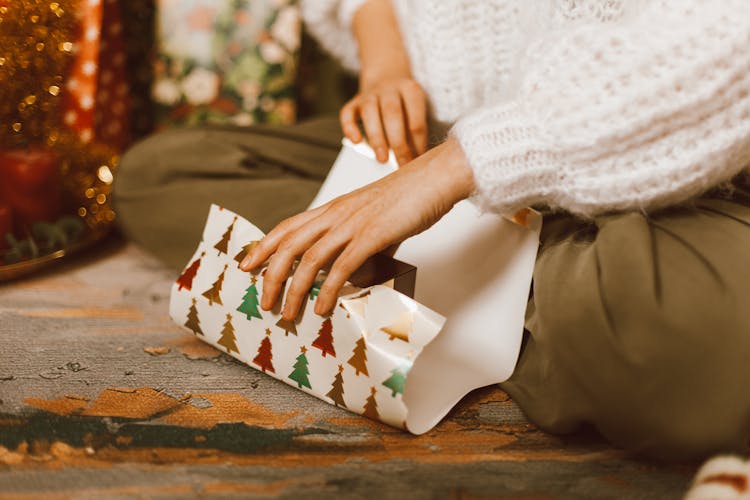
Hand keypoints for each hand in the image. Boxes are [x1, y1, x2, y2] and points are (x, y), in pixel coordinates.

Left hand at [240, 139, 474, 320]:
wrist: (433, 178)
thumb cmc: (407, 197)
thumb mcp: (371, 218)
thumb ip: (357, 243)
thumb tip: (354, 272)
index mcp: (332, 208)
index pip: (287, 227)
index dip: (263, 246)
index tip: (246, 265)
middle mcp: (335, 214)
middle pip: (289, 245)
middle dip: (270, 276)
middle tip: (264, 302)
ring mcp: (352, 224)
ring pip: (309, 259)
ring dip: (294, 290)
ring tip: (289, 313)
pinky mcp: (372, 235)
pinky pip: (342, 267)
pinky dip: (328, 290)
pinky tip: (323, 307)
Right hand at [340, 76, 428, 165]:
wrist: (387, 77)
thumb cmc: (406, 104)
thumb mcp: (416, 109)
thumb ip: (415, 130)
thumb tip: (413, 159)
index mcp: (410, 89)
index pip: (415, 118)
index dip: (418, 142)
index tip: (418, 161)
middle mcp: (389, 88)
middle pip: (392, 114)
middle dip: (398, 143)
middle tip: (402, 165)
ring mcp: (370, 94)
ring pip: (370, 112)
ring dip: (377, 138)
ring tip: (382, 160)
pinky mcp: (354, 102)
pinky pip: (347, 113)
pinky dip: (350, 128)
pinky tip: (356, 142)